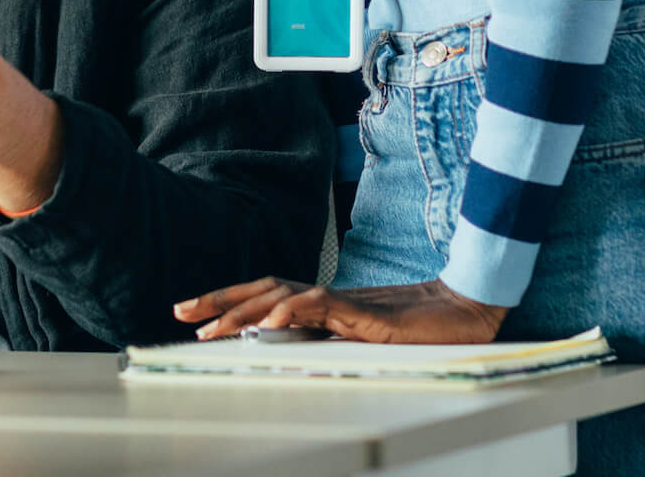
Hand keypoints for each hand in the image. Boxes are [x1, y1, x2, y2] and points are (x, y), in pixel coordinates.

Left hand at [173, 276, 509, 343]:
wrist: (464, 311)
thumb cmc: (420, 328)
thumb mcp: (363, 342)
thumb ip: (329, 342)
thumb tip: (291, 357)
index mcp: (325, 303)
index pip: (266, 294)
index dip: (230, 301)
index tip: (193, 314)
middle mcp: (327, 296)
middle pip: (262, 288)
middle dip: (218, 299)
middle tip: (180, 312)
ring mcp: (344, 302)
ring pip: (281, 294)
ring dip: (242, 308)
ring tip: (210, 324)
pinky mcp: (364, 312)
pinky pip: (321, 306)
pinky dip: (292, 309)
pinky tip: (270, 319)